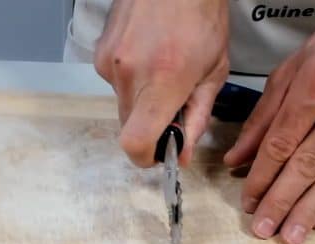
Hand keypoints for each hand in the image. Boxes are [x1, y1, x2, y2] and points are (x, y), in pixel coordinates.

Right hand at [95, 0, 229, 166]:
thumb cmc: (201, 14)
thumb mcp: (214, 71)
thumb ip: (198, 117)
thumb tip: (183, 153)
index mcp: (162, 81)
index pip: (135, 142)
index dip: (146, 157)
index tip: (160, 154)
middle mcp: (129, 74)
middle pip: (129, 127)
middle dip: (150, 126)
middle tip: (173, 106)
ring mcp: (109, 63)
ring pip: (123, 104)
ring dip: (142, 100)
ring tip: (163, 70)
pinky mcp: (100, 53)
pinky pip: (115, 83)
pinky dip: (133, 79)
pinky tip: (150, 56)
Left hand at [223, 0, 314, 243]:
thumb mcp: (293, 68)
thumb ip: (264, 116)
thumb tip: (238, 159)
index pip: (283, 140)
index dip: (262, 175)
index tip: (249, 200)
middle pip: (308, 162)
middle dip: (282, 200)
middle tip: (263, 228)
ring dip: (310, 209)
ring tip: (291, 235)